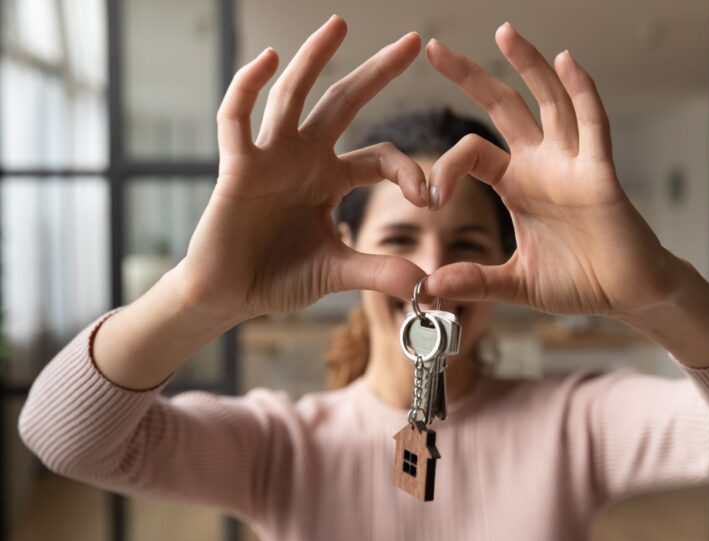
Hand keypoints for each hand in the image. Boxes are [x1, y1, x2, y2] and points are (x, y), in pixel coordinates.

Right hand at [176, 15, 429, 323]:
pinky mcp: (237, 166)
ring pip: (292, 96)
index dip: (408, 170)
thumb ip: (379, 272)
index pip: (379, 157)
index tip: (429, 197)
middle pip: (343, 103)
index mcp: (331, 179)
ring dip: (314, 58)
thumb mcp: (337, 272)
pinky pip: (237, 118)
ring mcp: (269, 157)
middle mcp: (303, 158)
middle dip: (377, 72)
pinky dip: (248, 87)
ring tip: (339, 24)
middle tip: (413, 40)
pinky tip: (267, 58)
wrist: (228, 295)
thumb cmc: (277, 277)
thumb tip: (425, 283)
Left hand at [423, 23, 682, 316]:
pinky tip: (566, 61)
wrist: (627, 295)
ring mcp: (573, 163)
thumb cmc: (579, 282)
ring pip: (549, 101)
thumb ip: (474, 281)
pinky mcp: (601, 173)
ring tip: (504, 32)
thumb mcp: (516, 283)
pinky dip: (582, 92)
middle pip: (503, 107)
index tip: (427, 197)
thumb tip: (428, 289)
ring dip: (528, 66)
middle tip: (436, 48)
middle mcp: (542, 164)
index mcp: (516, 184)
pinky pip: (593, 125)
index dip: (445, 168)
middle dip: (471, 77)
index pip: (471, 152)